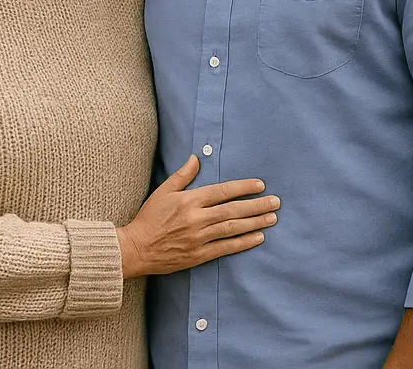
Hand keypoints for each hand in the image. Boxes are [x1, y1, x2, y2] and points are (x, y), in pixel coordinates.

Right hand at [116, 155, 278, 278]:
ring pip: (233, 228)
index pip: (222, 191)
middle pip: (233, 210)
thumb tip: (196, 157)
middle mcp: (197, 218)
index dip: (243, 188)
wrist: (137, 248)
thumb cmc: (149, 218)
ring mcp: (199, 238)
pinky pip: (226, 248)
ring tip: (272, 218)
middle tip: (276, 202)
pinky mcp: (199, 255)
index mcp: (189, 201)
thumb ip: (182, 175)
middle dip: (257, 205)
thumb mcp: (163, 192)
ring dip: (255, 223)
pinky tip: (258, 237)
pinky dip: (243, 242)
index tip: (260, 185)